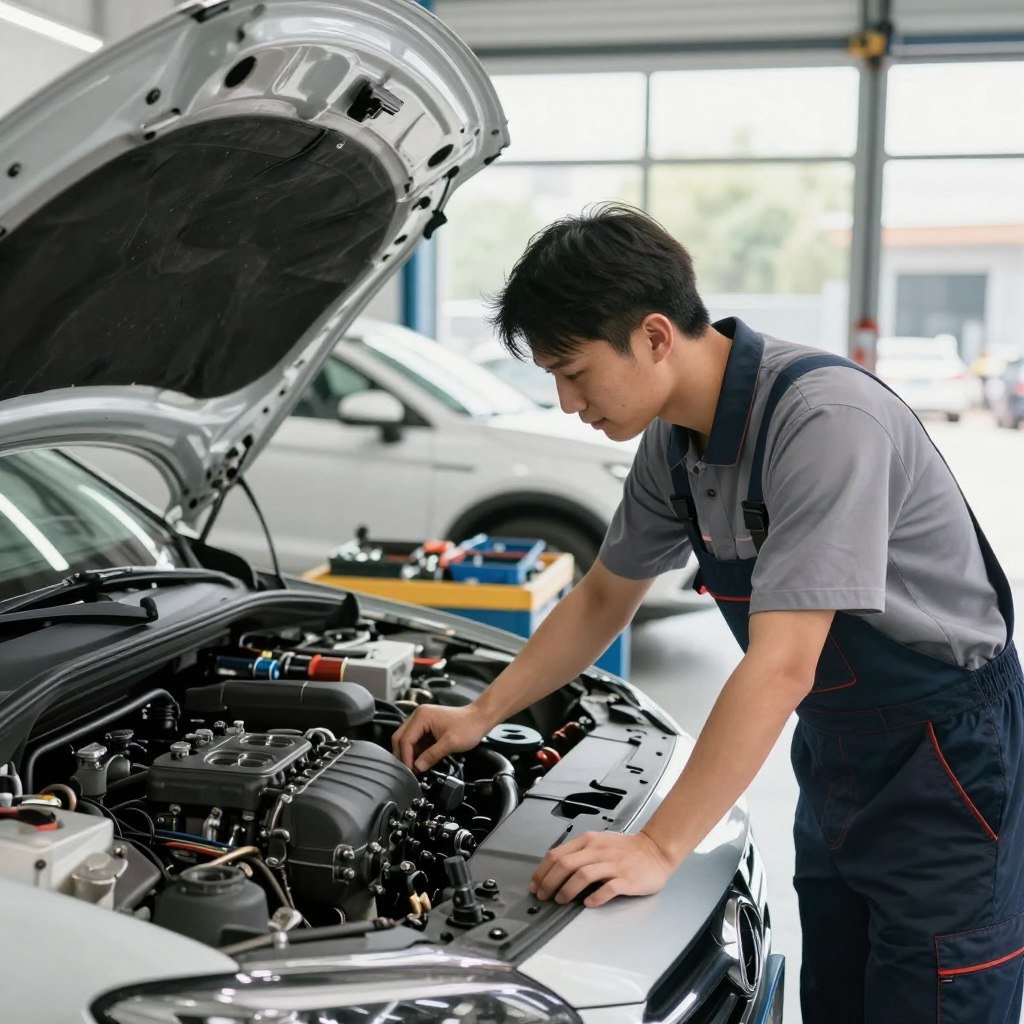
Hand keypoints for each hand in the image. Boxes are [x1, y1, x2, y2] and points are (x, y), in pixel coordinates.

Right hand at [391, 703, 490, 771]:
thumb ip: (431, 756)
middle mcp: (419, 716)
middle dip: (403, 755)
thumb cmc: (469, 726)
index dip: (406, 757)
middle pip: (401, 738)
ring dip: (409, 755)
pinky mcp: (427, 728)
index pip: (405, 739)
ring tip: (414, 769)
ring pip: (407, 740)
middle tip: (407, 771)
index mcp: (422, 716)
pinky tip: (420, 762)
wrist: (480, 719)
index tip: (409, 770)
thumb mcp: (450, 743)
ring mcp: (422, 721)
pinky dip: (416, 752)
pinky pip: (416, 741)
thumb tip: (418, 767)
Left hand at [530, 829, 676, 907]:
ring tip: (560, 900)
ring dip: (567, 890)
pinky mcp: (626, 879)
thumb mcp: (598, 843)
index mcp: (588, 841)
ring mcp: (612, 865)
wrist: (655, 850)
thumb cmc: (625, 849)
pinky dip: (595, 897)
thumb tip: (554, 871)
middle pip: (565, 864)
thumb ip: (578, 854)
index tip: (535, 885)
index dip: (542, 871)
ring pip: (582, 875)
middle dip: (549, 882)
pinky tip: (588, 904)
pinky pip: (607, 888)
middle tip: (543, 896)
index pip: (557, 854)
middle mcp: (598, 851)